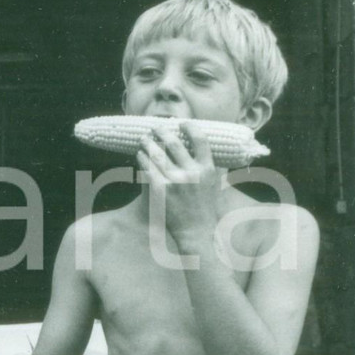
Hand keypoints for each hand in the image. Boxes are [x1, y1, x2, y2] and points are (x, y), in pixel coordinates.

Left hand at [136, 122, 220, 247]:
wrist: (196, 231)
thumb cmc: (205, 208)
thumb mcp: (214, 184)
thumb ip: (210, 165)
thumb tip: (207, 145)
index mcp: (207, 169)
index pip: (199, 139)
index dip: (190, 127)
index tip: (182, 123)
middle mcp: (192, 172)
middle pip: (173, 143)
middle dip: (162, 131)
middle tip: (156, 128)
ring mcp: (174, 181)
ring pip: (156, 154)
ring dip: (148, 143)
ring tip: (143, 139)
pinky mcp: (160, 189)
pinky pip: (147, 168)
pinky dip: (142, 159)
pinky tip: (140, 155)